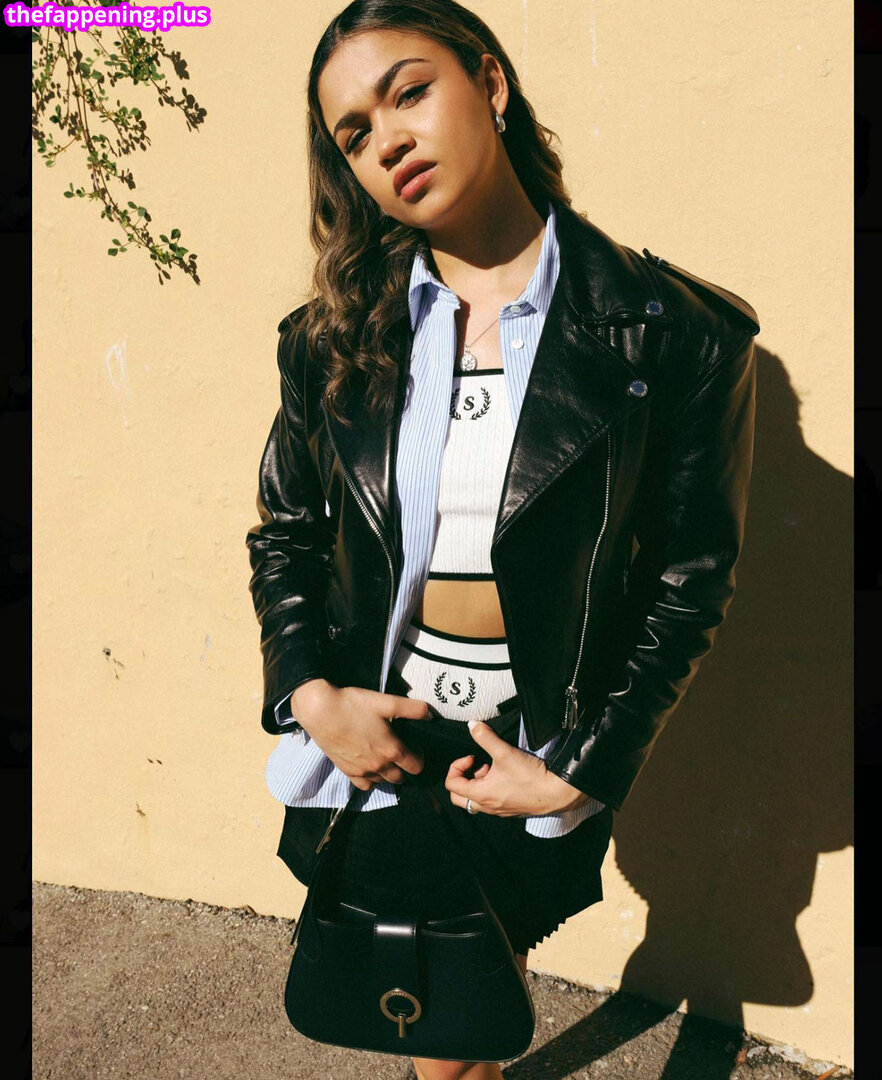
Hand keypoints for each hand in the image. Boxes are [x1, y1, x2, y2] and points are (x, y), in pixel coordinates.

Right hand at [292, 683, 433, 792]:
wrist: (320, 711)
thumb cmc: (354, 705)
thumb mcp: (387, 702)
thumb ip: (413, 709)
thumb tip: (431, 715)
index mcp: (392, 749)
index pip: (416, 766)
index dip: (419, 757)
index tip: (416, 747)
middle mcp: (379, 765)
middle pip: (400, 778)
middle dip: (405, 767)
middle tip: (400, 751)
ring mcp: (362, 770)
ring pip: (383, 782)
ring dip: (388, 774)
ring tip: (385, 757)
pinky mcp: (347, 770)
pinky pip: (364, 785)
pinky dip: (370, 780)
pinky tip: (369, 766)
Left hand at [445, 720, 594, 816]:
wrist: (556, 793)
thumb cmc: (530, 776)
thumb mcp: (504, 752)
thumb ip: (485, 737)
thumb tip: (473, 726)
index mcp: (480, 794)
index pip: (451, 784)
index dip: (457, 766)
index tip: (472, 756)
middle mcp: (487, 806)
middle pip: (459, 797)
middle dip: (464, 778)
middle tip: (477, 765)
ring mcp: (498, 810)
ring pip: (475, 801)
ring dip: (478, 783)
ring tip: (492, 769)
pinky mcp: (510, 810)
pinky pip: (491, 803)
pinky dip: (490, 790)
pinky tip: (505, 777)